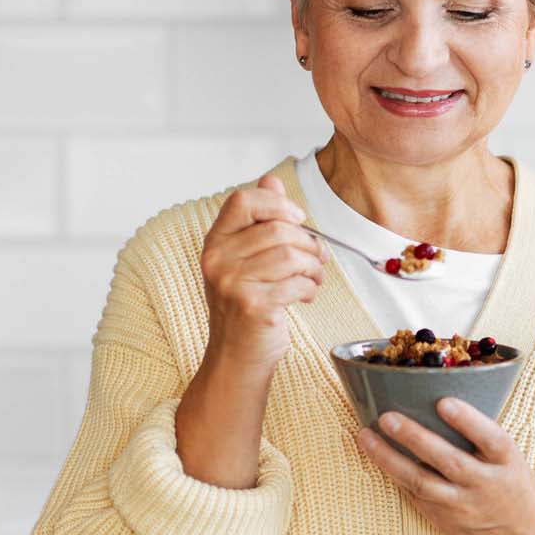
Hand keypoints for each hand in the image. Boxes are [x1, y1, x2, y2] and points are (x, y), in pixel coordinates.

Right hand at [198, 172, 328, 370]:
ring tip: (314, 277)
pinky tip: (306, 295)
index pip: (243, 200)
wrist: (236, 355)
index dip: (277, 203)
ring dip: (314, 266)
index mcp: (215, 242)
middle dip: (309, 242)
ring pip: (291, 255)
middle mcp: (218, 260)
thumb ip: (259, 218)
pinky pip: (297, 283)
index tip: (298, 220)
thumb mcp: (245, 258)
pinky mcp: (253, 306)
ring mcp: (233, 284)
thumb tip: (271, 179)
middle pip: (277, 229)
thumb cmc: (245, 304)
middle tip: (318, 257)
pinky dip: (310, 288)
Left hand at [356, 397, 534, 534]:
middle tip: (387, 417)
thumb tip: (441, 404)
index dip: (468, 420)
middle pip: (448, 460)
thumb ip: (485, 443)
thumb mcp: (515, 465)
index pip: (491, 439)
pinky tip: (376, 457)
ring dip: (389, 459)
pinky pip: (416, 498)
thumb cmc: (520, 496)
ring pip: (421, 482)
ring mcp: (463, 507)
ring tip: (366, 436)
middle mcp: (486, 486)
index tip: (444, 401)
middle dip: (415, 438)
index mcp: (509, 466)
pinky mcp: (445, 522)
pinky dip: (395, 477)